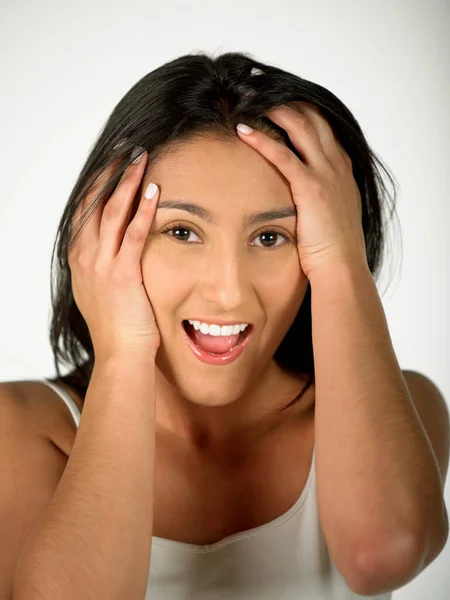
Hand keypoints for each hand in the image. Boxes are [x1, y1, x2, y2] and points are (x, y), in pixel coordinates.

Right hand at [68, 148, 160, 358]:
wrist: (120, 353)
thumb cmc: (117, 324)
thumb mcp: (103, 288)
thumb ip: (106, 262)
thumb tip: (119, 245)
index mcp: (79, 257)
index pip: (85, 209)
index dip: (99, 182)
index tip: (113, 162)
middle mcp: (85, 256)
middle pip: (95, 202)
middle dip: (111, 173)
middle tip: (128, 148)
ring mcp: (100, 265)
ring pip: (111, 212)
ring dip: (127, 182)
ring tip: (141, 158)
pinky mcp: (121, 274)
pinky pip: (132, 235)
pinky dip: (143, 211)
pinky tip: (154, 191)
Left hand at [236, 102, 367, 279]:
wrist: (342, 268)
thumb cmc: (333, 248)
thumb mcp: (330, 215)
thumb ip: (318, 197)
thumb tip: (299, 197)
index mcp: (342, 169)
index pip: (321, 126)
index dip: (300, 109)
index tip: (277, 101)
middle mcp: (337, 164)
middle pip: (312, 117)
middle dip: (285, 100)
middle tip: (258, 90)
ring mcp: (326, 174)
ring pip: (299, 126)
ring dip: (272, 109)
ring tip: (248, 100)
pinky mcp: (311, 187)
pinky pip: (283, 154)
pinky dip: (261, 140)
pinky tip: (242, 131)